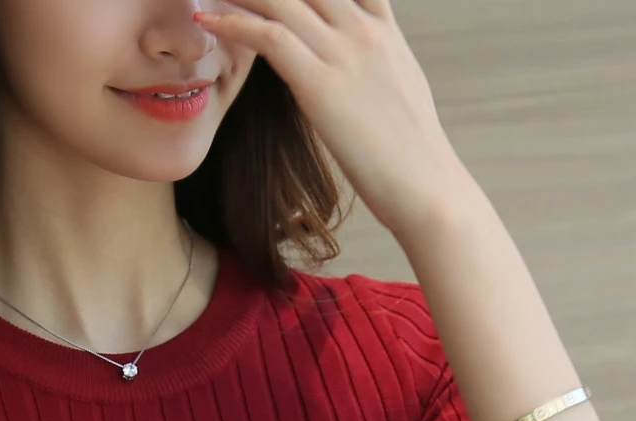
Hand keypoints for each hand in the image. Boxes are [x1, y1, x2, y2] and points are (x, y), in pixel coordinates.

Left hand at [195, 0, 465, 234]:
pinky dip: (234, 22)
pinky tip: (207, 17)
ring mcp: (344, 53)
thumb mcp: (398, 92)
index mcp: (382, 28)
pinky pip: (269, 37)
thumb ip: (373, 66)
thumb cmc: (412, 155)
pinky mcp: (321, 85)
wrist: (428, 188)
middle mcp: (363, 29)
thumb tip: (356, 73)